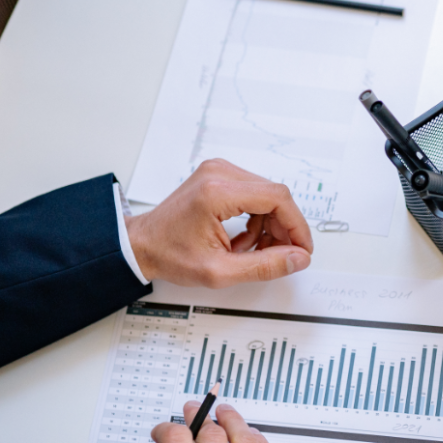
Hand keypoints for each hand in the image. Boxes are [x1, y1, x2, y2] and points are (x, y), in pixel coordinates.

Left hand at [125, 158, 312, 286]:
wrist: (141, 244)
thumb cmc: (170, 254)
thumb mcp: (220, 271)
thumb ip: (264, 266)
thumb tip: (298, 258)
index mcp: (217, 192)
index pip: (278, 198)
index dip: (297, 225)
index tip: (301, 248)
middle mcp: (219, 173)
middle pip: (275, 195)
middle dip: (282, 228)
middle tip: (278, 255)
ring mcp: (218, 172)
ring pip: (267, 195)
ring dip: (268, 225)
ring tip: (250, 251)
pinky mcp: (218, 177)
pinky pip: (254, 195)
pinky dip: (256, 218)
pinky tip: (242, 239)